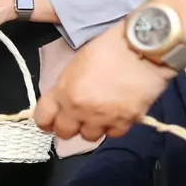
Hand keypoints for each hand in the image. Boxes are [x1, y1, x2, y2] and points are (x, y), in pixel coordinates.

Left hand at [34, 25, 174, 140]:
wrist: (143, 49)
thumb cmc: (109, 49)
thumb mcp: (77, 65)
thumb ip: (67, 87)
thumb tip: (64, 100)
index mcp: (64, 91)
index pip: (43, 118)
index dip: (46, 120)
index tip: (50, 121)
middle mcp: (79, 109)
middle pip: (65, 132)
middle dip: (69, 126)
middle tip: (76, 118)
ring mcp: (102, 118)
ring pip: (89, 137)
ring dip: (92, 127)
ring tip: (100, 114)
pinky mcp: (126, 121)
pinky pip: (113, 134)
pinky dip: (114, 126)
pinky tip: (117, 114)